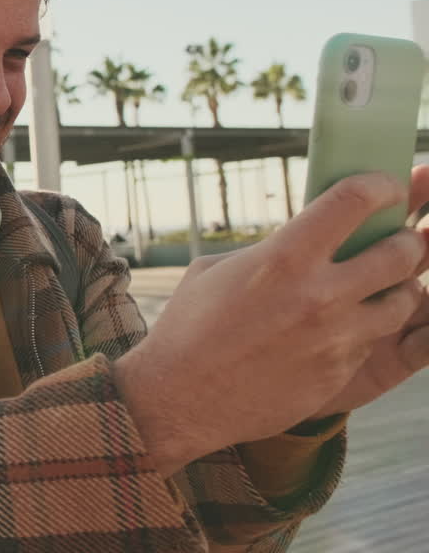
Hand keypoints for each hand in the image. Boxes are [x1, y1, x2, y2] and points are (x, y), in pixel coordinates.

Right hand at [114, 170, 427, 476]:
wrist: (179, 398)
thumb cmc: (189, 327)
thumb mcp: (218, 270)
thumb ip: (269, 251)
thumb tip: (302, 240)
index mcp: (284, 257)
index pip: (355, 200)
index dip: (382, 186)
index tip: (387, 189)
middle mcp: (319, 294)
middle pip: (401, 252)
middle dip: (404, 242)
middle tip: (396, 242)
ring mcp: (335, 338)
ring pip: (404, 301)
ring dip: (398, 289)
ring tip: (380, 288)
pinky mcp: (340, 373)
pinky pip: (373, 341)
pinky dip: (366, 330)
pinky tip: (338, 331)